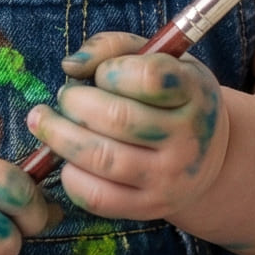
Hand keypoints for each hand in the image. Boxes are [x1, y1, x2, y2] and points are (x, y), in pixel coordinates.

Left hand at [26, 31, 227, 219]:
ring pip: (101, 158)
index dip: (112, 71)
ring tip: (47, 122)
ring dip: (59, 136)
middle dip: (74, 102)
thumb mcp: (158, 59)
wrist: (208, 157)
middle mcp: (189, 138)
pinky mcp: (149, 207)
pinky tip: (68, 159)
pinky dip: (70, 175)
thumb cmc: (172, 98)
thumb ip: (112, 47)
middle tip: (65, 97)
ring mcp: (170, 177)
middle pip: (117, 118)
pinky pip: (97, 196)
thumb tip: (71, 66)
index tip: (103, 74)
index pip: (148, 78)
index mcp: (194, 92)